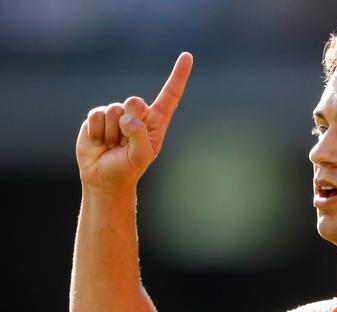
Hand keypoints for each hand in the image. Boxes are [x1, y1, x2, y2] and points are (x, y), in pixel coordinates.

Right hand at [75, 52, 192, 190]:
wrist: (103, 177)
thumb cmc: (128, 167)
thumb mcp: (141, 156)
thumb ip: (139, 135)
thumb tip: (127, 117)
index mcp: (156, 121)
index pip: (170, 95)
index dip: (179, 75)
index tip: (187, 56)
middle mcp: (138, 114)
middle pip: (134, 101)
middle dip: (129, 122)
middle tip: (125, 140)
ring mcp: (117, 113)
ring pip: (114, 110)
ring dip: (112, 133)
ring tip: (113, 145)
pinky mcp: (98, 116)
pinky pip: (96, 115)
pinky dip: (97, 132)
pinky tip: (100, 142)